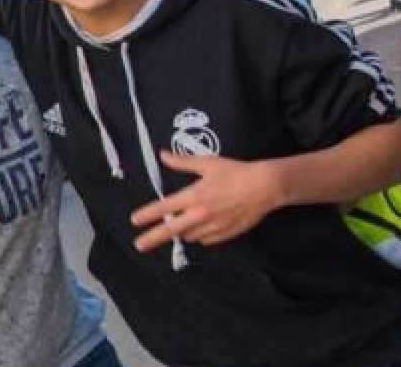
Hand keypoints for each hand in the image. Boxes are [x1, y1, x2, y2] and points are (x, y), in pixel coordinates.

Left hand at [130, 151, 284, 251]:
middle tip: (139, 245)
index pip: (164, 208)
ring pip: (189, 236)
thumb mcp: (207, 163)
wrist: (265, 187)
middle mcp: (200, 214)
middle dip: (152, 238)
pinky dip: (200, 235)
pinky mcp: (225, 234)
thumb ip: (182, 162)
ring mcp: (213, 227)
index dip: (147, 215)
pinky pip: (206, 240)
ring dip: (181, 232)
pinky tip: (201, 228)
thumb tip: (162, 155)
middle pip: (171, 230)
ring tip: (179, 226)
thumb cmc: (235, 172)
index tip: (134, 220)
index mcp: (193, 196)